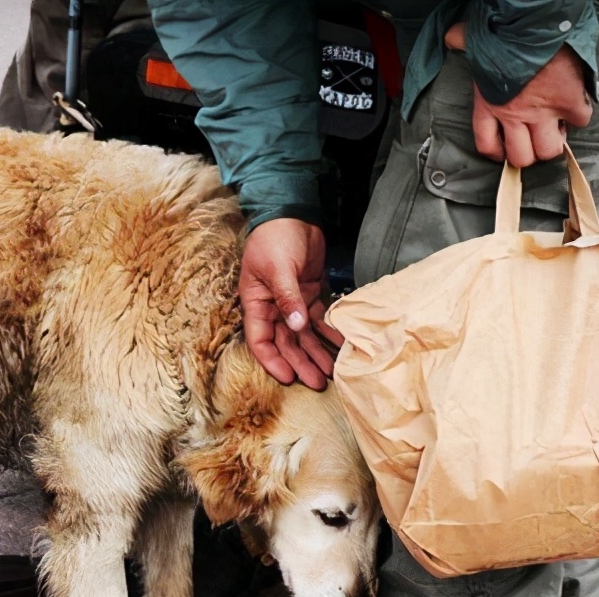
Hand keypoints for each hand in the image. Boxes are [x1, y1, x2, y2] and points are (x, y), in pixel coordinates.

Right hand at [238, 218, 343, 390]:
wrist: (293, 213)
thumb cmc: (275, 238)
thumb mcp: (277, 268)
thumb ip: (287, 298)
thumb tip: (296, 326)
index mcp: (257, 303)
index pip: (260, 340)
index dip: (273, 361)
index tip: (288, 378)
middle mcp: (273, 308)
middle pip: (286, 343)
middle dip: (301, 363)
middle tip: (317, 382)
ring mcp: (293, 303)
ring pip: (304, 336)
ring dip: (316, 353)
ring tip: (331, 373)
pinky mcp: (311, 294)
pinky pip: (320, 319)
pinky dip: (330, 332)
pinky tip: (341, 346)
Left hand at [445, 23, 593, 166]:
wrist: (537, 25)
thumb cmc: (505, 33)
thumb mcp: (475, 43)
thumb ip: (463, 43)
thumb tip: (451, 37)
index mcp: (489, 105)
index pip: (486, 144)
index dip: (497, 152)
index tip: (504, 149)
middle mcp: (513, 115)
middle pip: (520, 157)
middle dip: (528, 154)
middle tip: (534, 141)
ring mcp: (543, 111)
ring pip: (548, 150)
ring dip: (553, 143)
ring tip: (555, 129)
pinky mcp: (568, 102)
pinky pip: (579, 122)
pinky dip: (579, 116)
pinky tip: (575, 106)